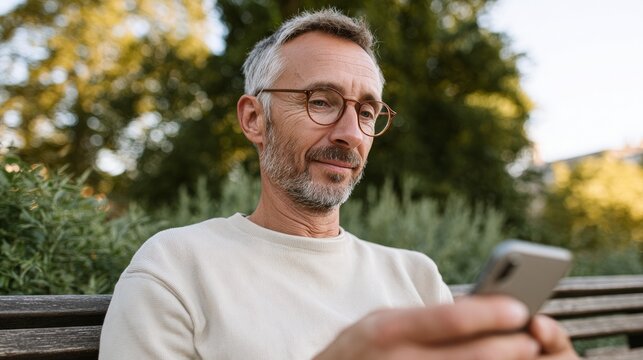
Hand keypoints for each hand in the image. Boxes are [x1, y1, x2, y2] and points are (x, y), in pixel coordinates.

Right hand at [314, 295, 577, 359]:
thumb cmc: (358, 351)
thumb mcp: (378, 325)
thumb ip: (419, 320)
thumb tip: (475, 313)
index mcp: (386, 327)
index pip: (447, 317)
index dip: (488, 314)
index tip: (519, 309)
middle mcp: (393, 357)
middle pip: (464, 354)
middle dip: (505, 348)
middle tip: (532, 339)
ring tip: (521, 358)